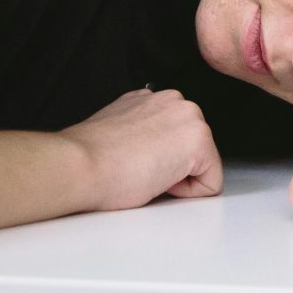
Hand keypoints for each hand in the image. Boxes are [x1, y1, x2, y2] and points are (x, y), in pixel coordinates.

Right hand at [64, 87, 221, 211]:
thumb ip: (141, 131)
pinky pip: (211, 183)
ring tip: (146, 173)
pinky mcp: (200, 140)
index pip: (175, 140)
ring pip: (203, 166)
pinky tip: (158, 180)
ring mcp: (190, 117)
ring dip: (179, 178)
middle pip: (193, 152)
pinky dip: (188, 193)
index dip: (156, 162)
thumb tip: (147, 149)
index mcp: (152, 99)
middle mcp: (174, 101)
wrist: (81, 165)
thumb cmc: (90, 159)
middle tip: (139, 169)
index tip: (132, 162)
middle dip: (173, 168)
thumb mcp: (118, 132)